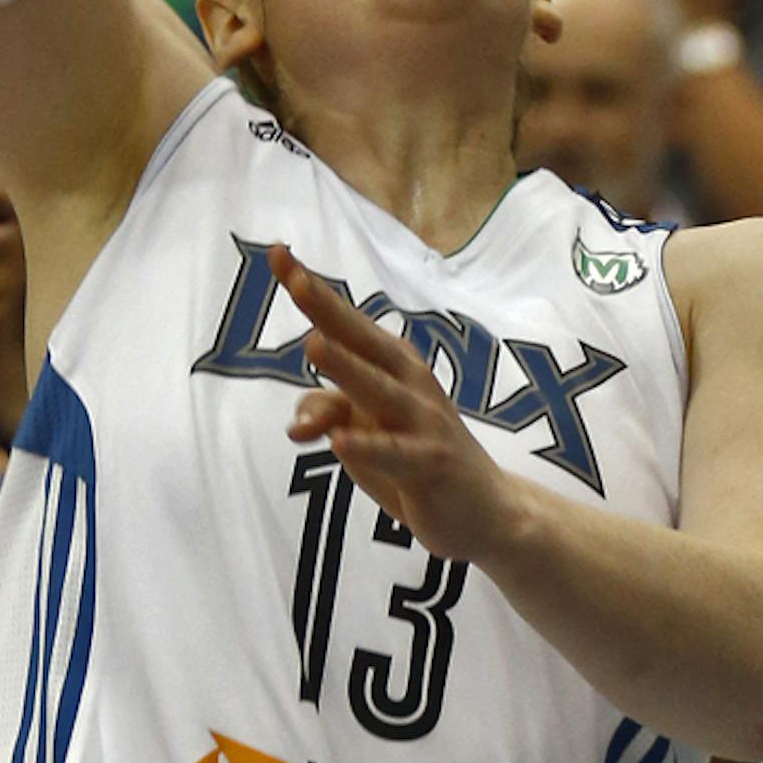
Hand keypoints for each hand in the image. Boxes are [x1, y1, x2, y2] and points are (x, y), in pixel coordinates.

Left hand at [274, 247, 521, 567]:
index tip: (275, 252)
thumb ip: (327, 414)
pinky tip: (341, 442)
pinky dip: (370, 447)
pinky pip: (396, 454)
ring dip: (347, 367)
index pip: (343, 323)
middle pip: (362, 341)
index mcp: (390, 365)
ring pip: (379, 390)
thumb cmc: (417, 457)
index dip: (312, 290)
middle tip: (295, 280)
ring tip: (313, 344)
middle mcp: (409, 382)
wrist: (487, 510)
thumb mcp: (362, 433)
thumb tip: (298, 422)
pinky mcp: (431, 464)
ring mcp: (423, 422)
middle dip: (329, 310)